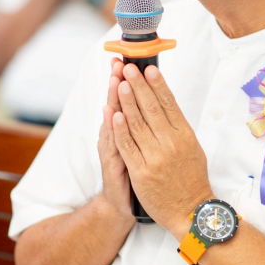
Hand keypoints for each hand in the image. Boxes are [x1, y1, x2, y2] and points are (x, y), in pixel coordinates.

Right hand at [97, 59, 130, 219]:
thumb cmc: (137, 173)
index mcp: (126, 130)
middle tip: (120, 62)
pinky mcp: (113, 166)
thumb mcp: (142, 146)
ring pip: (113, 120)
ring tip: (115, 79)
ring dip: (113, 99)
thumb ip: (143, 123)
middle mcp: (115, 136)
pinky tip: (111, 115)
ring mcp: (112, 150)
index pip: (124, 99)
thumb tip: (152, 99)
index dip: (125, 79)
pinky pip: (113, 144)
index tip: (126, 59)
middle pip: (117, 104)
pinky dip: (112, 129)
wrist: (123, 206)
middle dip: (119, 81)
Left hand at [113, 64, 211, 239]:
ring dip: (127, 101)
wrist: (190, 211)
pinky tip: (114, 114)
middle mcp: (170, 144)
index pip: (169, 104)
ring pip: (137, 124)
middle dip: (138, 86)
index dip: (157, 85)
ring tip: (119, 83)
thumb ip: (178, 127)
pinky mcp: (140, 172)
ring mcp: (155, 157)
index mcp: (185, 135)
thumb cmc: (191, 178)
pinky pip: (128, 146)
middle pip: (151, 109)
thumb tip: (166, 102)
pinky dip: (120, 129)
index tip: (149, 69)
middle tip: (129, 68)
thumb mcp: (192, 148)